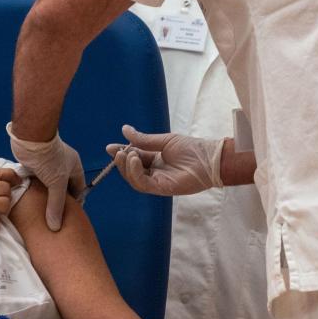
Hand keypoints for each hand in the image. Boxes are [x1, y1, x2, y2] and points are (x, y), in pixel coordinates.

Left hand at [7, 123, 84, 231]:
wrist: (31, 138)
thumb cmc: (49, 158)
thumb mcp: (56, 184)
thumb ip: (56, 205)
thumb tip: (55, 226)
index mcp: (75, 166)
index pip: (78, 187)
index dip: (75, 202)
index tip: (69, 216)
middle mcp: (63, 164)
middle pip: (64, 187)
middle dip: (59, 200)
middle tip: (55, 216)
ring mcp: (49, 163)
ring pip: (49, 184)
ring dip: (46, 195)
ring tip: (42, 211)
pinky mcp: (35, 163)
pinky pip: (38, 180)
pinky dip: (36, 189)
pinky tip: (32, 200)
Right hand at [105, 125, 223, 196]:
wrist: (208, 159)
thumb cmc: (191, 149)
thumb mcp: (164, 141)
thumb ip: (144, 139)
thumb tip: (124, 129)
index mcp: (155, 159)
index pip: (134, 157)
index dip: (121, 152)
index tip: (109, 147)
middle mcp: (154, 172)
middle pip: (131, 170)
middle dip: (121, 161)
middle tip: (117, 151)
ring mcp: (157, 181)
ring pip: (134, 178)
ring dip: (127, 167)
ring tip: (127, 154)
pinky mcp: (161, 189)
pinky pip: (142, 183)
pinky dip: (136, 173)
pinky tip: (135, 160)